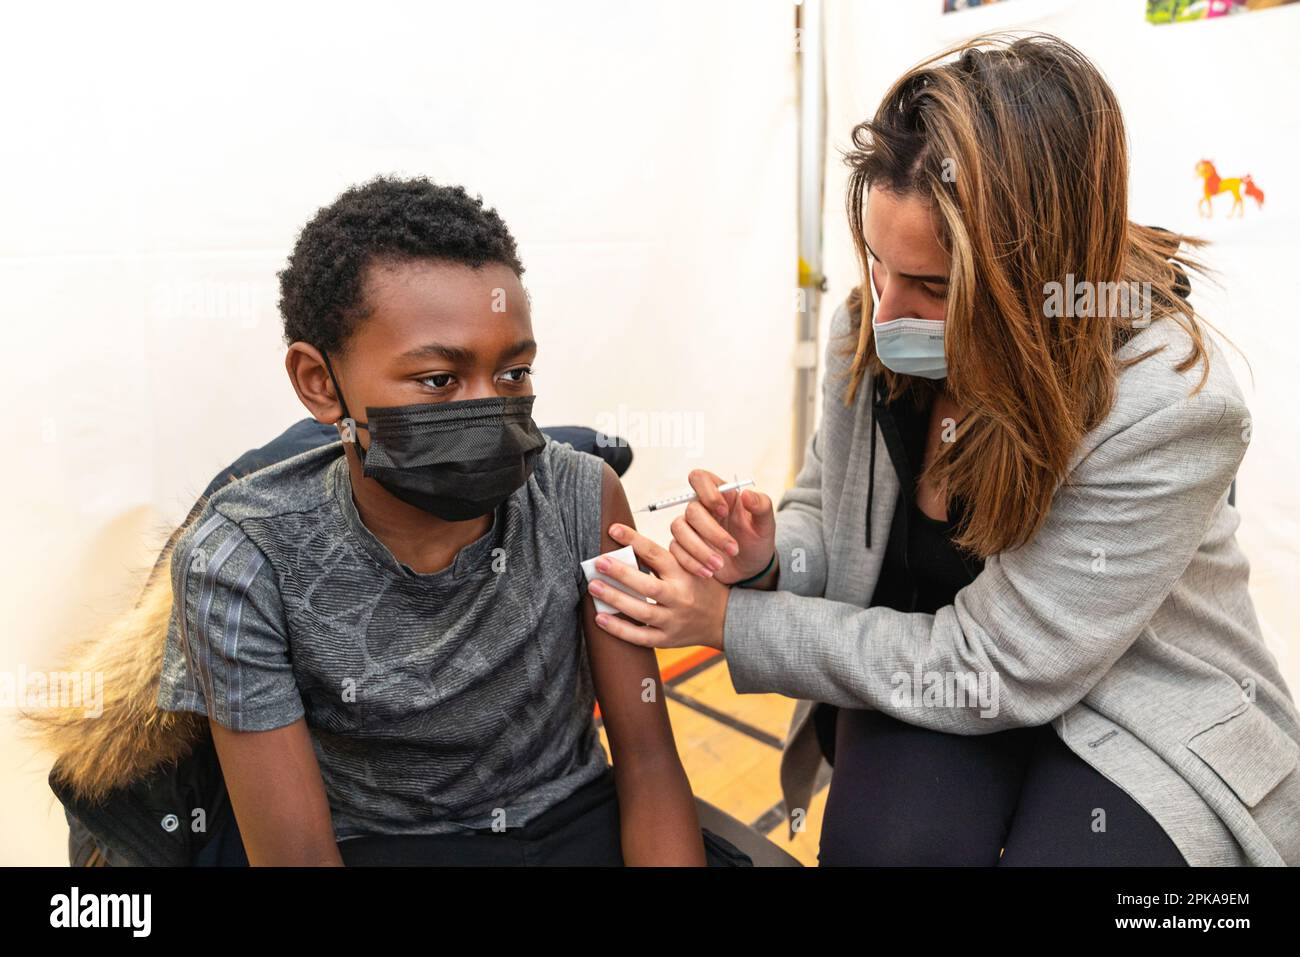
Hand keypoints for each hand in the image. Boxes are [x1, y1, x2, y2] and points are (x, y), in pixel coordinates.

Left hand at [588, 523, 729, 650]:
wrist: (724, 620)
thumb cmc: (699, 587)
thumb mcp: (689, 567)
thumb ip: (662, 559)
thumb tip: (626, 545)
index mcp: (683, 573)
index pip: (656, 554)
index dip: (634, 540)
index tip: (613, 529)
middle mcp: (679, 597)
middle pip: (648, 585)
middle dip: (621, 573)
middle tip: (599, 562)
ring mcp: (673, 620)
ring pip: (642, 611)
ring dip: (615, 599)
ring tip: (593, 586)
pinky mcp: (667, 639)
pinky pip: (641, 637)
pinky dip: (619, 629)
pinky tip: (600, 619)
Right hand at [669, 470, 774, 584]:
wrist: (751, 568)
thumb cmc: (757, 541)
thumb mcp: (766, 524)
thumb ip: (761, 505)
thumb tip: (746, 494)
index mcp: (720, 496)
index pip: (700, 478)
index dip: (707, 491)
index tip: (724, 511)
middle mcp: (702, 509)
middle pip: (692, 510)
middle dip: (712, 532)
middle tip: (733, 549)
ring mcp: (690, 527)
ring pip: (679, 529)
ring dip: (699, 549)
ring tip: (720, 565)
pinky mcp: (683, 546)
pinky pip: (675, 549)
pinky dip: (691, 562)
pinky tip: (709, 572)